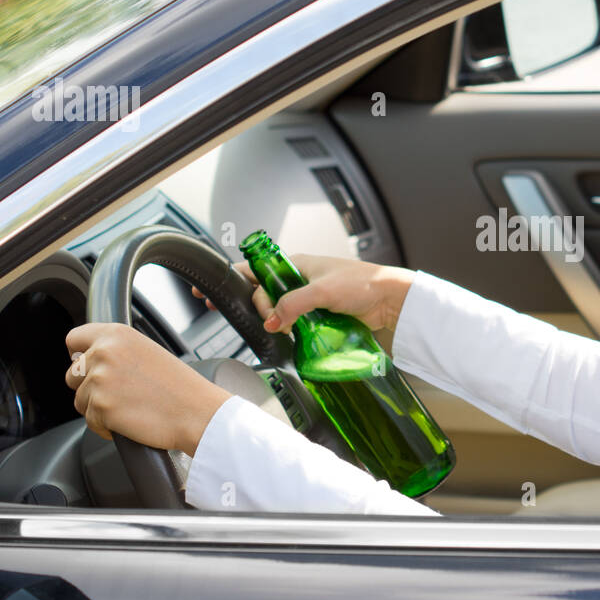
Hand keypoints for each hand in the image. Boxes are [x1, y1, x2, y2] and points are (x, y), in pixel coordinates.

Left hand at [65, 322, 232, 456]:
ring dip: (98, 408)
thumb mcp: (147, 352)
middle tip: (119, 393)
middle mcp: (104, 352)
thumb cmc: (179, 386)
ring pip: (80, 400)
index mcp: (116, 334)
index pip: (73, 339)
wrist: (196, 412)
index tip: (87, 365)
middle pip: (72, 374)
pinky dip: (106, 426)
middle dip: (89, 387)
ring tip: (129, 407)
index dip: (79, 354)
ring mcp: (100, 380)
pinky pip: (90, 421)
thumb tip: (87, 359)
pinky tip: (130, 420)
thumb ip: (116, 351)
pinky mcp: (100, 406)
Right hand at [192, 255, 414, 333]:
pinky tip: (289, 335)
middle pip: (262, 295)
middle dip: (260, 309)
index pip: (254, 270)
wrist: (390, 300)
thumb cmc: (363, 284)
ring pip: (276, 310)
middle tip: (272, 321)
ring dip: (274, 321)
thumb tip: (272, 321)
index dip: (232, 280)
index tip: (208, 293)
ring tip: (282, 329)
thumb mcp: (323, 291)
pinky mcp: (316, 314)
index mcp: (295, 265)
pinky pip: (292, 321)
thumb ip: (293, 304)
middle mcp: (298, 279)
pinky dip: (287, 328)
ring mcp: (307, 297)